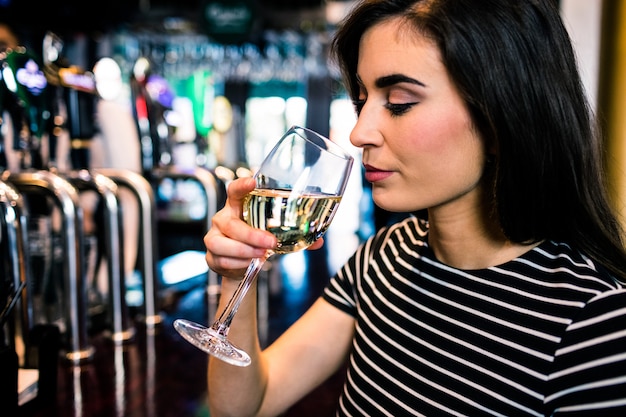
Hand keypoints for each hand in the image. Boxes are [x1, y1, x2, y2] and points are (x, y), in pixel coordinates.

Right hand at [204, 177, 324, 278]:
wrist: (242, 266)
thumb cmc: (258, 242)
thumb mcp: (275, 234)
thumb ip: (295, 236)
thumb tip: (318, 243)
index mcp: (238, 207)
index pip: (235, 190)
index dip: (241, 185)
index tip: (252, 182)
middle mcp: (223, 219)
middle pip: (231, 224)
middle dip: (251, 235)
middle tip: (270, 242)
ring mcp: (214, 237)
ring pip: (221, 243)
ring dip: (244, 251)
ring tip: (261, 255)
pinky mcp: (211, 256)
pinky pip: (221, 259)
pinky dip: (238, 264)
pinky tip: (250, 264)